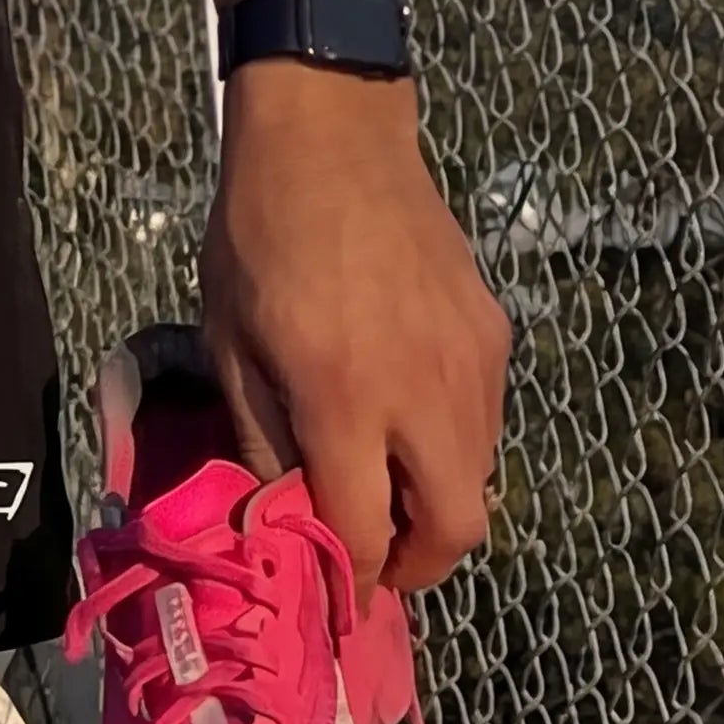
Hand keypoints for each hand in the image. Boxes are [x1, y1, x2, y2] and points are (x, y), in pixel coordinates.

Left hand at [198, 65, 507, 590]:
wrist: (330, 134)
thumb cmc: (258, 234)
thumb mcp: (229, 342)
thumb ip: (264, 441)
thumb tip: (288, 519)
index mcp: (343, 396)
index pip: (366, 530)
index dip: (353, 576)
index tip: (336, 589)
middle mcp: (422, 389)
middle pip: (455, 528)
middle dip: (417, 561)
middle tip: (376, 553)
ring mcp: (470, 360)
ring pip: (479, 476)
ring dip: (436, 499)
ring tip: (385, 478)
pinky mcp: (494, 330)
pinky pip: (486, 419)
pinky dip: (452, 441)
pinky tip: (406, 410)